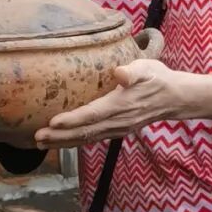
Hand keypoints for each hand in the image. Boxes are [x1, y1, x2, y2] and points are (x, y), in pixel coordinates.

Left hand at [35, 61, 195, 147]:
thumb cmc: (157, 78)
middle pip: (85, 132)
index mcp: (121, 104)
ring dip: (63, 142)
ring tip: (40, 143)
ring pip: (86, 138)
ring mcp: (117, 128)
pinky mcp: (116, 131)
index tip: (52, 122)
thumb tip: (119, 72)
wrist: (174, 98)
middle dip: (59, 136)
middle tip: (37, 137)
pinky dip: (74, 142)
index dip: (72, 120)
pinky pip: (92, 139)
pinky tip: (59, 142)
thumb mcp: (147, 68)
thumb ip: (132, 71)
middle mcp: (118, 121)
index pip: (93, 114)